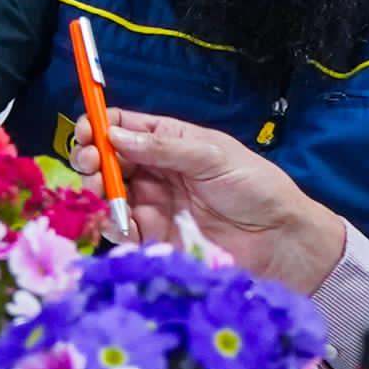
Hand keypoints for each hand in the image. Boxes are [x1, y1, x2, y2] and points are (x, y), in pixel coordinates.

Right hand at [108, 109, 347, 288]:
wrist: (281, 242)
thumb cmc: (256, 189)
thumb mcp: (213, 156)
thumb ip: (163, 148)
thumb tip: (113, 135)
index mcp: (171, 142)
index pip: (123, 126)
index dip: (100, 126)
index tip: (87, 133)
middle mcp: (156, 171)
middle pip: (108, 160)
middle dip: (91, 160)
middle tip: (90, 165)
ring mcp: (153, 205)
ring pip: (109, 194)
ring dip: (97, 191)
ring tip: (102, 192)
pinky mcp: (155, 238)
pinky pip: (122, 229)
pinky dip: (112, 224)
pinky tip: (118, 221)